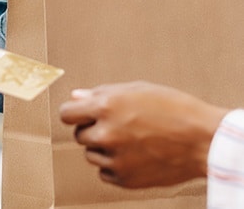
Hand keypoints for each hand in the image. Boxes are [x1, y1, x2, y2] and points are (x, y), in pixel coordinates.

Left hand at [59, 81, 228, 188]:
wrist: (203, 139)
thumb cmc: (172, 108)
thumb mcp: (134, 90)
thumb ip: (101, 94)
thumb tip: (76, 97)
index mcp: (105, 107)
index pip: (66, 115)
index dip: (74, 113)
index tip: (81, 114)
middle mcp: (106, 134)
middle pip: (79, 135)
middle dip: (92, 130)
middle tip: (115, 126)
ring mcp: (115, 159)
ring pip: (91, 155)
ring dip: (103, 148)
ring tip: (130, 140)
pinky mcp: (126, 179)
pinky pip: (105, 173)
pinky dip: (114, 166)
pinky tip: (134, 155)